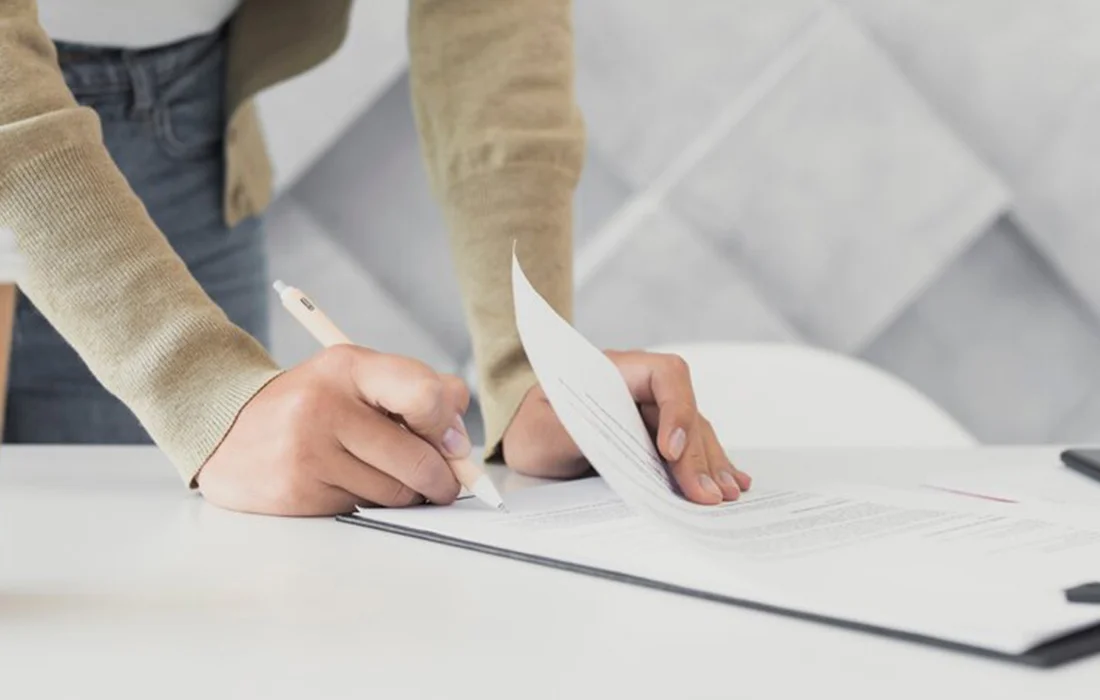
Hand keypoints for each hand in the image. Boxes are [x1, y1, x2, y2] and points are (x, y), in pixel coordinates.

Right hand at [197, 345, 472, 515]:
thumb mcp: (356, 377)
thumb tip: (460, 433)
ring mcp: (308, 452)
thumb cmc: (310, 404)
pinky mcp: (297, 493)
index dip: (449, 426)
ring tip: (389, 478)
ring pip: (395, 493)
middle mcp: (326, 406)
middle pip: (418, 460)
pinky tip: (350, 485)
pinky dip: (370, 504)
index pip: (426, 395)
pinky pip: (363, 510)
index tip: (451, 442)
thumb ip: (415, 390)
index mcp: (349, 367)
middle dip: (441, 479)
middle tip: (444, 483)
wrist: (225, 430)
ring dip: (407, 495)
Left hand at [502, 350, 750, 504]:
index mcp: (615, 371)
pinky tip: (731, 483)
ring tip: (725, 496)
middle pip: (686, 412)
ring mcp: (651, 413)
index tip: (669, 452)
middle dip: (697, 455)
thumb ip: (573, 433)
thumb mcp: (539, 432)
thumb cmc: (531, 427)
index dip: (677, 410)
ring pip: (694, 433)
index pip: (665, 375)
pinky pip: (690, 448)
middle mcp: (641, 388)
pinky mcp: (654, 438)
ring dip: (711, 464)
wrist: (525, 439)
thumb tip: (610, 446)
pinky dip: (709, 466)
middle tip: (706, 496)